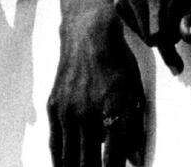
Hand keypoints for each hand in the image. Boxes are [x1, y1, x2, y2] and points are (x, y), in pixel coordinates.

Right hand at [48, 10, 145, 166]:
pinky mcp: (55, 108)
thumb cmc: (119, 63)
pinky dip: (60, 159)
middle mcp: (90, 115)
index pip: (114, 158)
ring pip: (69, 156)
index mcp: (114, 111)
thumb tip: (135, 159)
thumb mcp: (135, 92)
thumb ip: (135, 127)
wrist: (90, 35)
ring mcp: (69, 112)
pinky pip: (55, 142)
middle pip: (89, 162)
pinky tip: (63, 166)